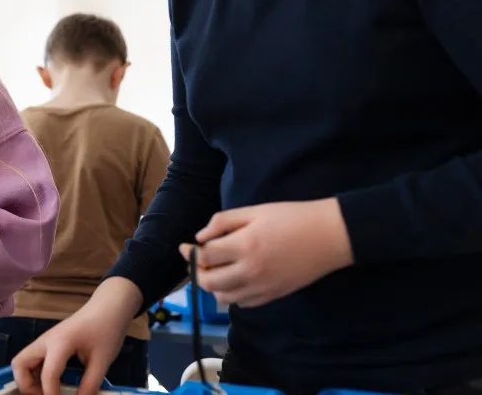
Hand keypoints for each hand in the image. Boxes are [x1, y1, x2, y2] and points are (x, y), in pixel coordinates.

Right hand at [11, 278, 140, 394]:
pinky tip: (52, 383)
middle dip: (26, 386)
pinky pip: (33, 360)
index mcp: (60, 343)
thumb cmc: (106, 330)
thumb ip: (90, 385)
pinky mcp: (48, 343)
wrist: (108, 308)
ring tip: (46, 392)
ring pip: (22, 362)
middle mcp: (46, 340)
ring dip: (28, 380)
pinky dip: (35, 374)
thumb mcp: (102, 361)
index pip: (48, 375)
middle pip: (19, 364)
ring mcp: (45, 340)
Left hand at [179, 198, 353, 307]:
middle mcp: (250, 271)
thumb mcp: (254, 211)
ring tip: (216, 271)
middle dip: (197, 272)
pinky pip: (243, 303)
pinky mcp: (273, 296)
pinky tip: (236, 280)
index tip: (186, 247)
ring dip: (213, 286)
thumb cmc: (292, 217)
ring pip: (223, 297)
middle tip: (198, 261)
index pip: (204, 257)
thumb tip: (200, 238)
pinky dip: (233, 294)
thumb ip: (223, 222)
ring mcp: (262, 287)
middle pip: (208, 282)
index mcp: (244, 246)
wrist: (330, 236)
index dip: (190, 252)